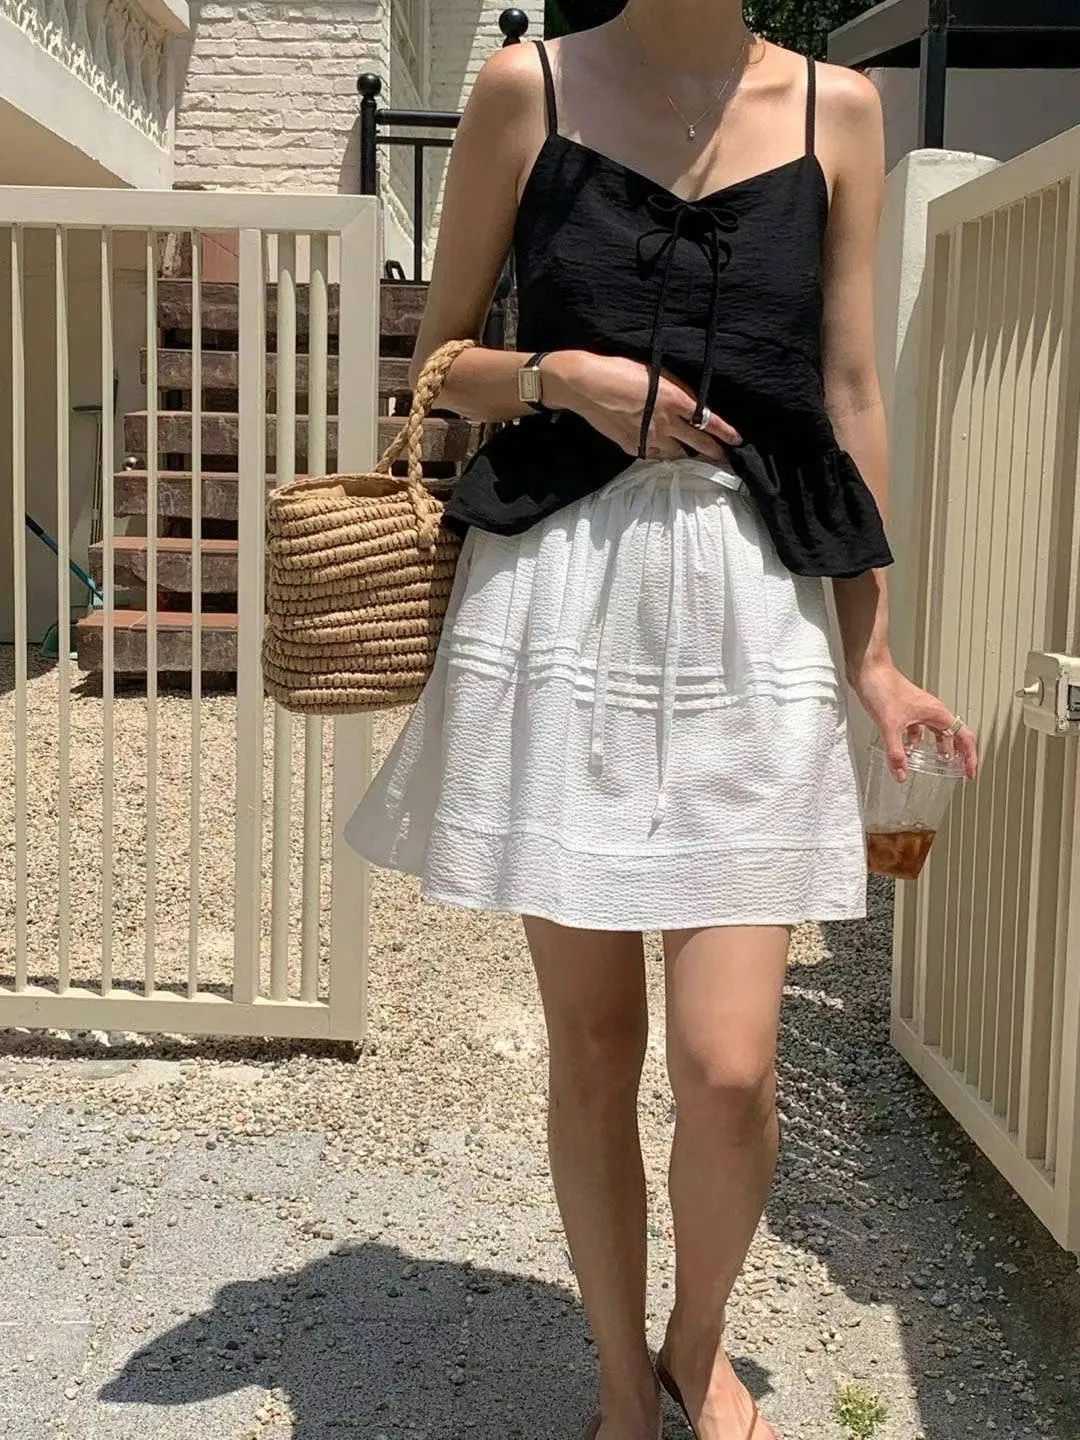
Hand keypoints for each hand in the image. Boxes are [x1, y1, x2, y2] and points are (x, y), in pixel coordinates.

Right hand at [543, 351, 739, 461]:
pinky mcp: (632, 447)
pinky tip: (661, 450)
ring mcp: (648, 438)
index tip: (737, 440)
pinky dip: (660, 453)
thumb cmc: (619, 370)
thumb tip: (689, 406)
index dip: (725, 432)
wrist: (586, 385)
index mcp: (675, 400)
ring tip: (690, 455)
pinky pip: (653, 454)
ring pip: (675, 453)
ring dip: (684, 453)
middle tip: (724, 459)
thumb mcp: (655, 373)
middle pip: (698, 444)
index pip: (709, 420)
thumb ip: (675, 391)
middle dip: (714, 453)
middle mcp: (665, 423)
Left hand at [851, 660, 977, 781]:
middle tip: (957, 771)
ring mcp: (917, 709)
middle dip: (957, 754)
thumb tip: (901, 774)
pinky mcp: (904, 709)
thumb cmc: (882, 685)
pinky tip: (906, 748)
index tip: (970, 772)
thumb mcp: (890, 726)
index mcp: (936, 713)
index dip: (970, 756)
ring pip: (934, 731)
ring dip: (937, 747)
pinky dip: (915, 740)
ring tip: (935, 763)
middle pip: (953, 735)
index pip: (964, 737)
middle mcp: (930, 710)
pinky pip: (917, 728)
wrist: (868, 668)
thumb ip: (896, 753)